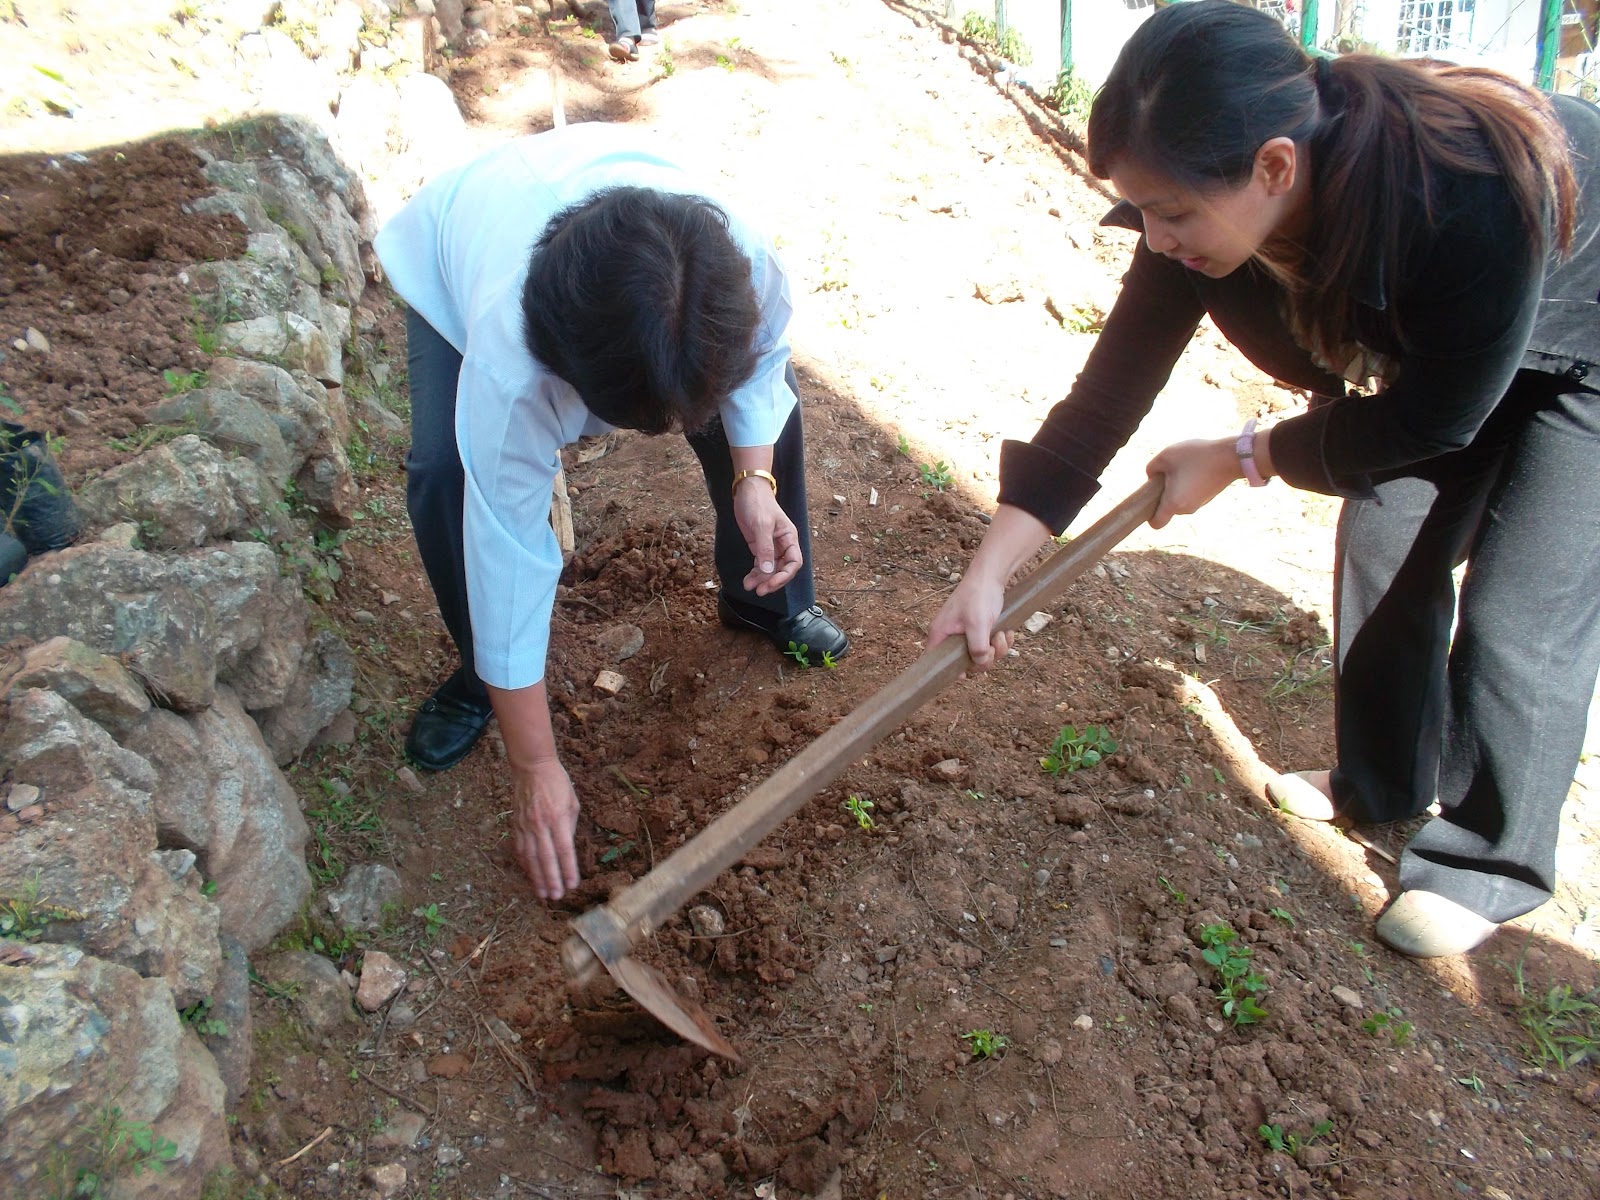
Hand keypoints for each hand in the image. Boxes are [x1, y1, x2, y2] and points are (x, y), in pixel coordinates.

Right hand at [511, 758, 580, 899]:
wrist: (532, 767)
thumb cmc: (557, 783)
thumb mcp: (572, 803)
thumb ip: (570, 827)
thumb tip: (567, 849)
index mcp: (558, 818)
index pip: (564, 850)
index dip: (568, 870)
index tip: (572, 885)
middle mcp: (540, 824)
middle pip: (546, 858)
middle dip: (551, 880)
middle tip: (556, 897)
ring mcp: (525, 826)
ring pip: (530, 858)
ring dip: (536, 877)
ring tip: (542, 893)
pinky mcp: (516, 825)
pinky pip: (519, 849)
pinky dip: (525, 865)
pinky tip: (530, 875)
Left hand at [733, 478, 802, 594]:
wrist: (747, 491)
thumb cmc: (758, 503)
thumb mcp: (762, 525)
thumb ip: (765, 548)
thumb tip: (768, 571)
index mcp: (789, 538)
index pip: (794, 563)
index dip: (784, 576)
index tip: (771, 584)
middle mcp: (783, 544)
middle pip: (782, 569)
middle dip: (772, 581)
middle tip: (759, 591)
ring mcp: (771, 546)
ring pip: (770, 569)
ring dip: (762, 579)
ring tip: (749, 586)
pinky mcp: (759, 547)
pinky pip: (760, 564)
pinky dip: (755, 573)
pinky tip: (748, 580)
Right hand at [929, 573, 1013, 671]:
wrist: (990, 575)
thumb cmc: (978, 595)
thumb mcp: (977, 624)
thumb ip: (977, 648)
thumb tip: (979, 664)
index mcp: (940, 635)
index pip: (937, 663)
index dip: (952, 671)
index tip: (970, 669)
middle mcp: (950, 637)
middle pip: (965, 662)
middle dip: (985, 657)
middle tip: (994, 645)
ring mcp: (965, 634)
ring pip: (981, 655)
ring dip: (997, 649)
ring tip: (1002, 634)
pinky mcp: (979, 631)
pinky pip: (989, 646)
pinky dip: (1001, 642)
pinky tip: (1007, 632)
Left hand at [1145, 438, 1240, 528]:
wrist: (1231, 456)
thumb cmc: (1196, 456)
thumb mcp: (1166, 456)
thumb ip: (1151, 468)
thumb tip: (1151, 477)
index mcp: (1173, 504)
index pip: (1156, 524)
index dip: (1148, 516)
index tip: (1148, 501)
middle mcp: (1186, 509)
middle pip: (1167, 508)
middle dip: (1163, 493)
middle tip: (1167, 474)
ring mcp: (1199, 504)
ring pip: (1179, 499)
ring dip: (1177, 487)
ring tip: (1183, 467)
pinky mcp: (1208, 497)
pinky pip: (1190, 494)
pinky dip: (1188, 484)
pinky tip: (1194, 468)